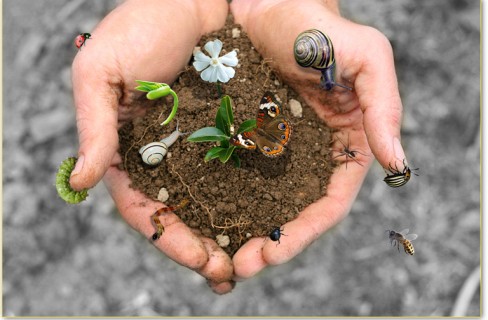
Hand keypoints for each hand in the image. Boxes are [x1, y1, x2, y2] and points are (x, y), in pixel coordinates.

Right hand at [69, 0, 235, 293]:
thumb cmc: (143, 24)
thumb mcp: (101, 71)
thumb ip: (92, 126)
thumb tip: (78, 182)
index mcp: (131, 151)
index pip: (148, 210)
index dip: (172, 239)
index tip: (203, 260)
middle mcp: (169, 156)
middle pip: (185, 216)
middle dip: (206, 249)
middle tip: (232, 273)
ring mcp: (203, 146)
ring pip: (217, 202)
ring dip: (233, 233)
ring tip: (257, 258)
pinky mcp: (235, 129)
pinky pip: (247, 171)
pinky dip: (257, 198)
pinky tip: (274, 217)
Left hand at [230, 0, 405, 278]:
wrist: (263, 0)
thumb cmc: (315, 23)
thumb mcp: (366, 55)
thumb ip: (384, 106)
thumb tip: (397, 163)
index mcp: (342, 143)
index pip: (330, 202)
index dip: (306, 232)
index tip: (275, 251)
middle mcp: (307, 153)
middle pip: (292, 212)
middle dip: (270, 244)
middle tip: (239, 266)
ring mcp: (273, 148)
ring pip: (261, 202)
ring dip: (241, 232)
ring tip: (216, 257)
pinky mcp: (241, 136)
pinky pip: (232, 176)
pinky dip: (221, 202)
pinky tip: (201, 218)